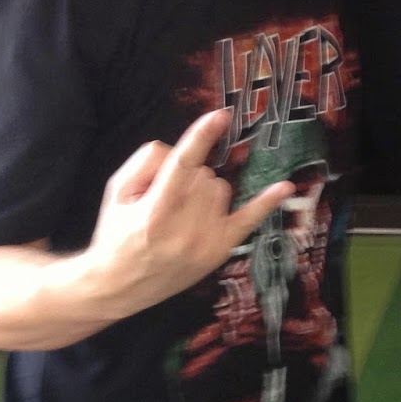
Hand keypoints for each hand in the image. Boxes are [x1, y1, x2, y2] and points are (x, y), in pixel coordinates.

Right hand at [86, 109, 293, 311]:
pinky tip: (284, 186)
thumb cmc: (116, 234)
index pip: (182, 165)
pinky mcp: (219, 251)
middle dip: (187, 177)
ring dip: (204, 191)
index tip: (219, 115)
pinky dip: (266, 202)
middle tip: (164, 198)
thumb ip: (146, 161)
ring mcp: (205, 242)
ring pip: (220, 188)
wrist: (118, 286)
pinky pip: (248, 219)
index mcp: (154, 212)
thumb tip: (180, 150)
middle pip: (203, 174)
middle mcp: (183, 230)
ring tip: (180, 212)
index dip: (201, 137)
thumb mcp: (116, 190)